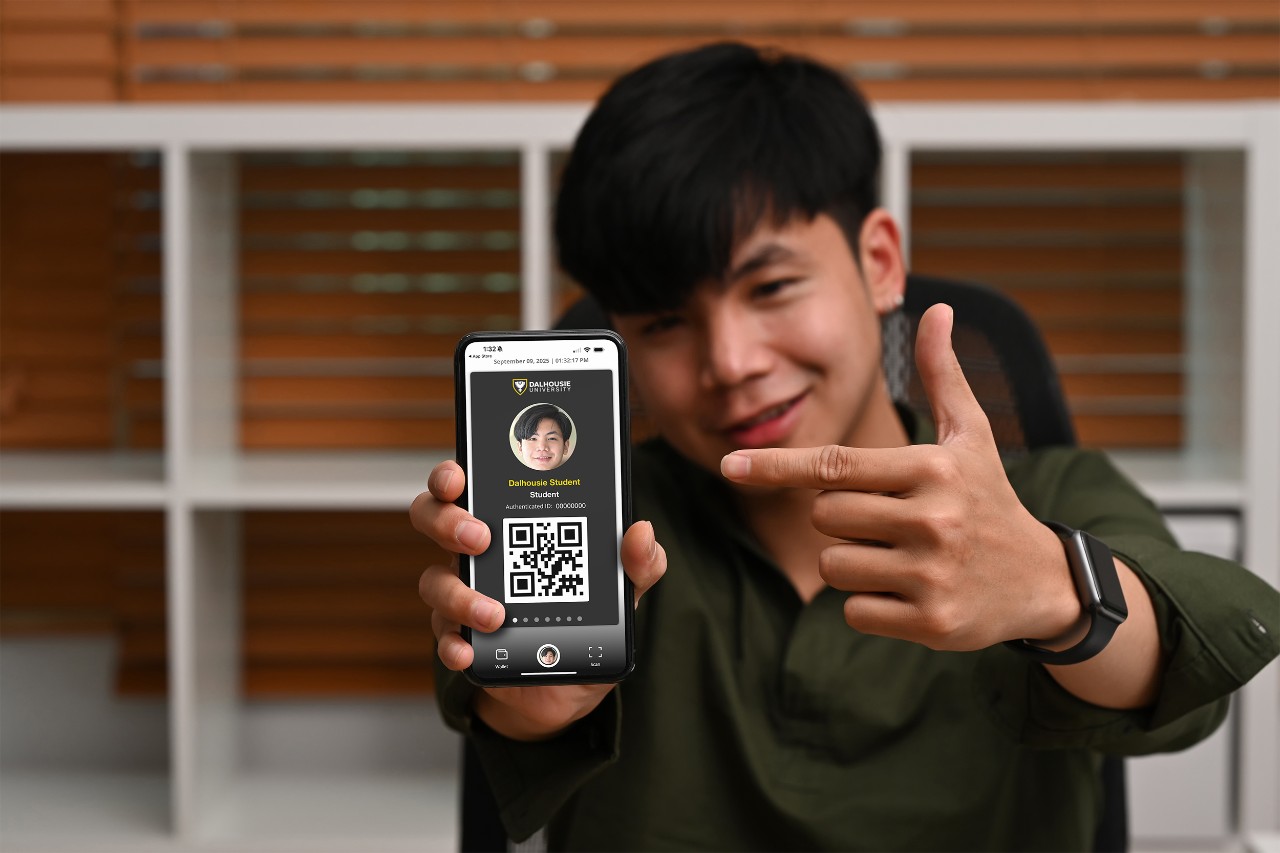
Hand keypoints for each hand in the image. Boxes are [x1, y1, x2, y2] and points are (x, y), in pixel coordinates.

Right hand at [411, 460, 666, 738]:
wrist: (571, 682)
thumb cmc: (588, 614)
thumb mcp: (622, 586)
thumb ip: (638, 560)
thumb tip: (641, 532)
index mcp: (511, 525)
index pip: (466, 485)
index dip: (451, 475)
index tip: (459, 478)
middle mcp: (478, 554)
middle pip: (433, 519)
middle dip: (446, 521)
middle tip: (480, 538)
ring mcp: (464, 595)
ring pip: (435, 582)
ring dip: (461, 595)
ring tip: (496, 613)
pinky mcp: (463, 638)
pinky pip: (444, 637)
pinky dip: (452, 644)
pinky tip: (468, 650)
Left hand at [721, 304, 1080, 651]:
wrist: (1044, 581)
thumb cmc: (990, 500)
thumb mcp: (972, 436)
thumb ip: (944, 375)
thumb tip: (938, 310)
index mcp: (933, 469)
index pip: (835, 465)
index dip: (777, 465)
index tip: (728, 465)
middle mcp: (933, 519)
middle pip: (825, 516)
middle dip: (842, 519)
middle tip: (890, 521)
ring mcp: (932, 573)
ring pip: (834, 565)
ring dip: (853, 563)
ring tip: (903, 556)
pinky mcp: (932, 622)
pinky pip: (854, 611)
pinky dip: (871, 605)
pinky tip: (911, 592)